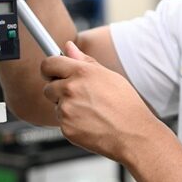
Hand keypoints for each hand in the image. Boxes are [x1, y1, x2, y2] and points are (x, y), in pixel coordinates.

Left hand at [42, 42, 163, 160]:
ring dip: (67, 107)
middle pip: (48, 87)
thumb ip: (84, 61)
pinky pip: (62, 121)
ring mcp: (66, 110)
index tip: (53, 72)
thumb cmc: (125, 105)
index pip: (49, 64)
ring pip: (56, 106)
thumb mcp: (109, 75)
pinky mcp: (66, 128)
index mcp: (81, 72)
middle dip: (58, 91)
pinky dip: (71, 122)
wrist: (132, 134)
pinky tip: (89, 122)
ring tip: (90, 111)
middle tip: (79, 96)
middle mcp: (71, 89)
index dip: (50, 68)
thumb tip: (69, 47)